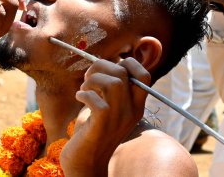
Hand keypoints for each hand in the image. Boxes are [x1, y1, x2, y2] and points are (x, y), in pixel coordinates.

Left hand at [60, 58, 150, 175]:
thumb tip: (102, 63)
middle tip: (88, 78)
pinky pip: (97, 101)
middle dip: (100, 67)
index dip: (127, 63)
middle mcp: (131, 111)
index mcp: (135, 105)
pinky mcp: (102, 126)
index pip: (144, 75)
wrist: (86, 161)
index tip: (108, 69)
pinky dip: (84, 94)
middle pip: (123, 72)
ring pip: (113, 83)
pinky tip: (79, 98)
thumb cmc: (93, 129)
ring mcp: (118, 119)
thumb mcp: (108, 107)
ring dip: (92, 79)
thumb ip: (110, 89)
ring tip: (84, 89)